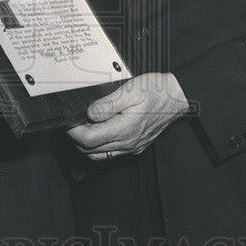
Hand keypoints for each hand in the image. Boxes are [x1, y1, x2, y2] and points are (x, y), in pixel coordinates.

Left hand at [67, 73, 188, 160]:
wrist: (177, 97)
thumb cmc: (156, 91)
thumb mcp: (129, 91)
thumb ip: (107, 104)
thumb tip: (89, 113)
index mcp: (124, 129)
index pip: (89, 139)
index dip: (73, 131)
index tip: (68, 121)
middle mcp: (127, 143)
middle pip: (90, 150)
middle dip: (77, 137)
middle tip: (74, 121)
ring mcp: (132, 147)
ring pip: (100, 155)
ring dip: (88, 144)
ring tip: (85, 126)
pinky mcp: (136, 146)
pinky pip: (112, 153)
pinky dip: (100, 146)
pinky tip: (100, 131)